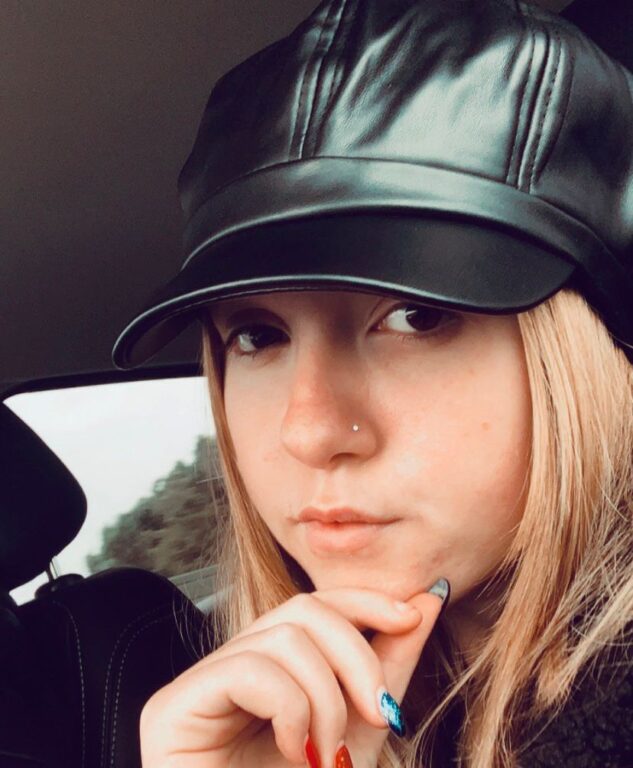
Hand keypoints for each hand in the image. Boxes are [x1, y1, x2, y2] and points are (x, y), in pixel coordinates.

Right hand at [139, 586, 445, 766]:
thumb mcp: (362, 728)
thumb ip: (390, 665)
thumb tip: (427, 600)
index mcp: (268, 668)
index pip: (314, 604)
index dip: (364, 599)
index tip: (411, 615)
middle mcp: (228, 666)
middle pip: (302, 610)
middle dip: (356, 655)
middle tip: (380, 715)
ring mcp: (196, 684)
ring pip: (283, 637)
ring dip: (326, 698)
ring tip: (329, 754)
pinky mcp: (171, 707)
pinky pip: (247, 669)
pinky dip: (289, 708)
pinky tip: (295, 751)